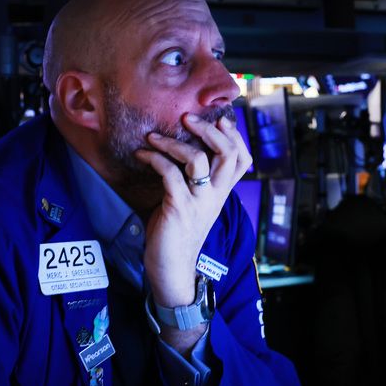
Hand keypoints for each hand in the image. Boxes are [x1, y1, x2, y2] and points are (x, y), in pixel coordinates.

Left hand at [133, 113, 251, 311]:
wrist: (172, 268)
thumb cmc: (177, 232)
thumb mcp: (193, 203)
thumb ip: (195, 180)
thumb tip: (185, 150)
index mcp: (221, 193)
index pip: (243, 159)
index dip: (236, 135)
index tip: (220, 118)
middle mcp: (215, 196)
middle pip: (228, 153)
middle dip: (209, 129)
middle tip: (187, 117)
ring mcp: (198, 202)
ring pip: (197, 159)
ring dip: (173, 142)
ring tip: (153, 136)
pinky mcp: (179, 208)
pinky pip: (169, 173)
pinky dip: (154, 158)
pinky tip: (141, 155)